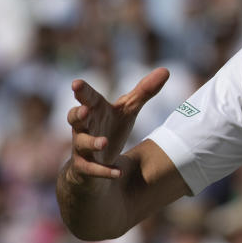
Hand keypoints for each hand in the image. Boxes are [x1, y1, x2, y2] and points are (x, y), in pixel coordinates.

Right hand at [65, 68, 169, 182]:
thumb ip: (144, 91)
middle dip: (78, 113)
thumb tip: (166, 70)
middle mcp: (83, 127)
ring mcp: (81, 148)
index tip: (77, 83)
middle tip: (84, 110)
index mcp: (94, 110)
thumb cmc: (110, 129)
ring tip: (104, 142)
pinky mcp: (84, 168)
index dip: (82, 91)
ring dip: (92, 142)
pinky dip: (104, 171)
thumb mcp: (128, 110)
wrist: (96, 163)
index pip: (87, 98)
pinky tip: (118, 172)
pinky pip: (91, 169)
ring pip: (81, 144)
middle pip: (75, 118)